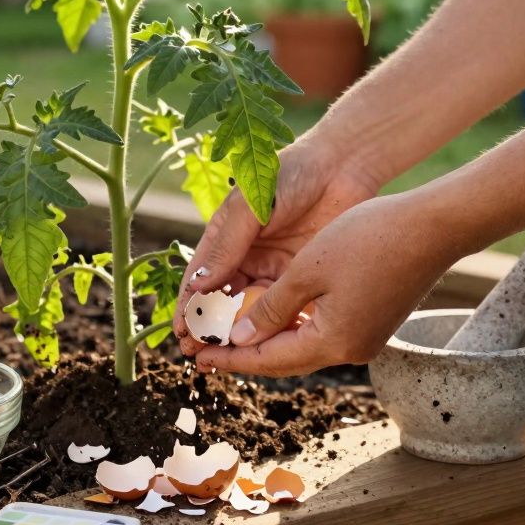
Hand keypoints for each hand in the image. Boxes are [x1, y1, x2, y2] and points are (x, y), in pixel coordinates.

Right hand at [173, 138, 379, 357]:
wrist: (343, 165)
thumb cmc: (290, 174)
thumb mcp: (251, 206)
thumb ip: (227, 246)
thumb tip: (199, 287)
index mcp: (225, 238)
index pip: (200, 278)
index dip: (188, 306)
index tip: (181, 333)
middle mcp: (247, 258)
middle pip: (223, 302)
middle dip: (210, 329)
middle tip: (198, 356)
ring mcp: (276, 269)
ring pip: (253, 311)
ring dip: (240, 335)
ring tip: (228, 359)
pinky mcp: (304, 277)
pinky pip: (285, 308)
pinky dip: (275, 328)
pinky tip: (268, 347)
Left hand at [193, 192, 470, 376]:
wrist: (433, 226)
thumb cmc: (369, 239)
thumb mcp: (306, 271)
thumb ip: (269, 309)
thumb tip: (239, 339)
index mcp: (332, 342)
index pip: (267, 360)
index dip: (230, 358)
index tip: (197, 358)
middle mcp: (350, 350)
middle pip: (284, 361)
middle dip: (244, 355)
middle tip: (205, 352)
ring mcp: (365, 339)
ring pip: (302, 347)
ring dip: (267, 341)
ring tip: (229, 335)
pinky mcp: (374, 324)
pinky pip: (322, 334)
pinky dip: (291, 328)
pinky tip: (269, 318)